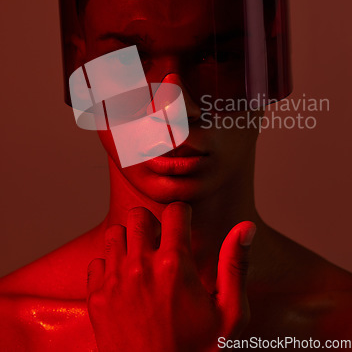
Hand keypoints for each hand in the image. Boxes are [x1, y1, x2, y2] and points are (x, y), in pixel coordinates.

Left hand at [87, 202, 255, 351]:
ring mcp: (115, 281)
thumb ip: (236, 265)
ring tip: (142, 259)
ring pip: (115, 233)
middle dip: (153, 224)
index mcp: (174, 265)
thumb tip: (246, 228)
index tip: (184, 226)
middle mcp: (141, 266)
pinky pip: (97, 261)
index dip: (183, 215)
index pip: (175, 211)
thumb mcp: (229, 314)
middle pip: (139, 215)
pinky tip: (124, 281)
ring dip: (129, 241)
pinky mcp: (96, 298)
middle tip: (162, 243)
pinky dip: (109, 265)